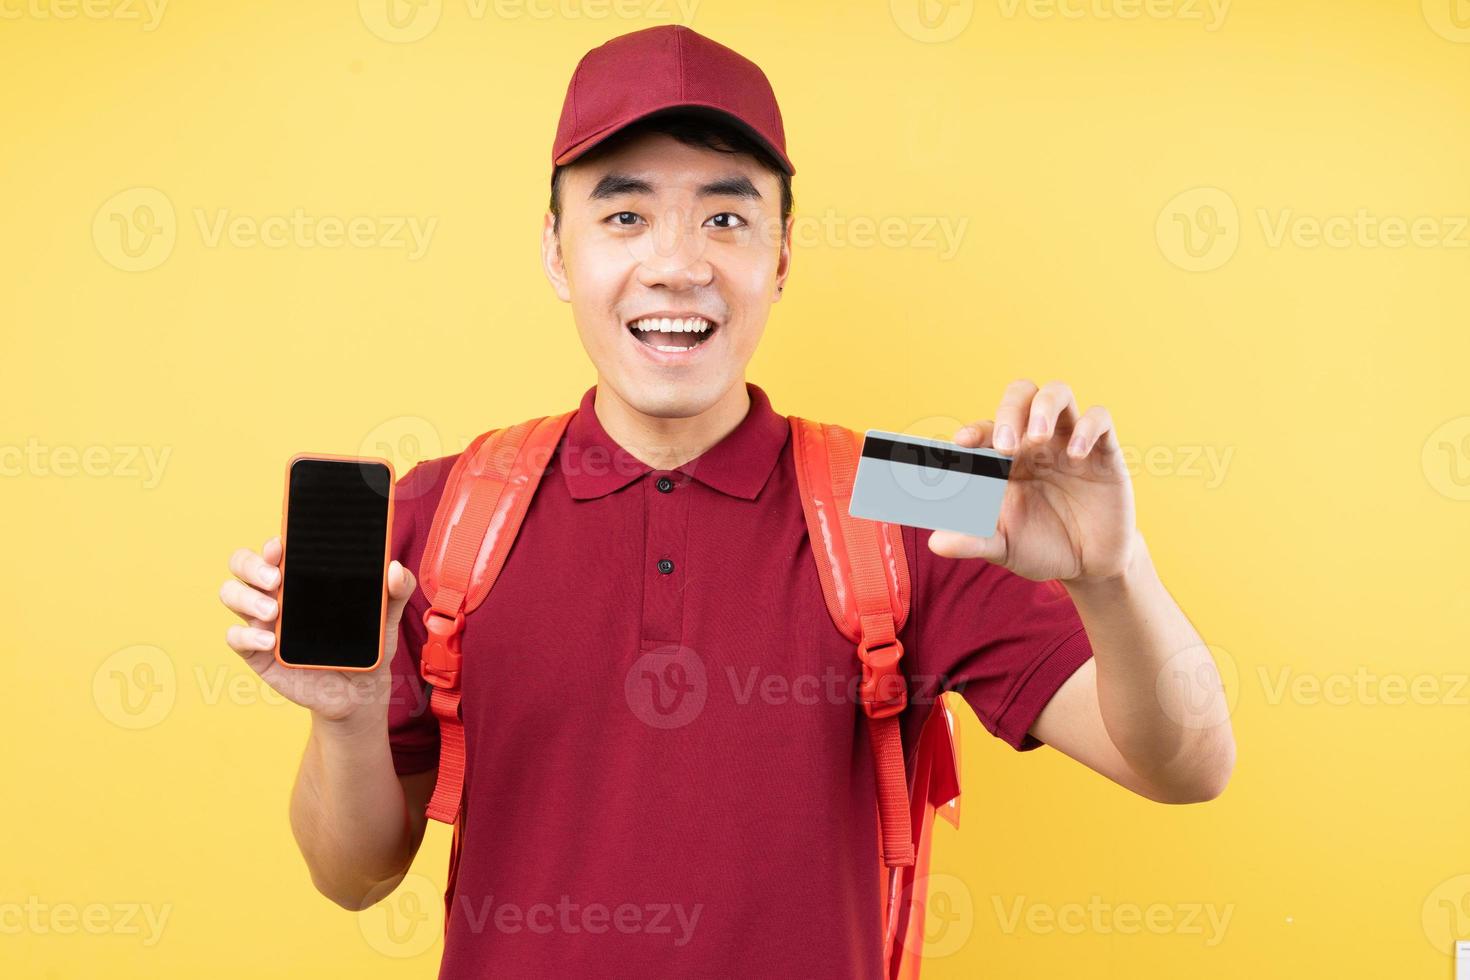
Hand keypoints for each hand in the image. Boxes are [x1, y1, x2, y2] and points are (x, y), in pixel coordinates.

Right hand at [218, 536, 417, 725]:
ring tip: (273, 611)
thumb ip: (396, 590)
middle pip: (243, 564)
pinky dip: (247, 634)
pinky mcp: (257, 651)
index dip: (271, 543)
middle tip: (275, 577)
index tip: (280, 544)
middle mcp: (276, 592)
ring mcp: (262, 620)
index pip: (275, 548)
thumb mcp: (386, 616)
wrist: (359, 690)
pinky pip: (235, 636)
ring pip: (231, 594)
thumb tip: (396, 569)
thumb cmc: (366, 644)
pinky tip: (270, 640)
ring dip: (246, 597)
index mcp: (302, 575)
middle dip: (251, 564)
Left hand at [927, 380, 1135, 582]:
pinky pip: (1099, 418)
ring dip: (1044, 407)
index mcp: (1006, 458)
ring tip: (1039, 437)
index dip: (974, 430)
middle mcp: (1036, 442)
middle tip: (1006, 445)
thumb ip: (973, 541)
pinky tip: (1076, 456)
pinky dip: (1087, 429)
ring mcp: (1070, 442)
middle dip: (1009, 411)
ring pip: (1058, 393)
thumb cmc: (1041, 548)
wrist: (1090, 565)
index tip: (961, 444)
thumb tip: (936, 543)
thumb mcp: (1004, 548)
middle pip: (1021, 395)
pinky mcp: (1104, 452)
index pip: (986, 428)